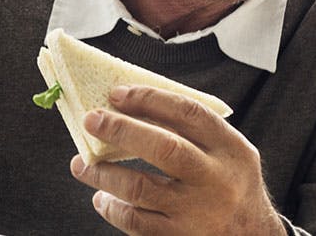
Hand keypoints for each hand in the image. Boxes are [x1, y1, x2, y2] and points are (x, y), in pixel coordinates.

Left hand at [70, 85, 284, 235]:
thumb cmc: (233, 185)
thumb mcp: (231, 152)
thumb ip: (196, 132)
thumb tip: (136, 109)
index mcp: (230, 149)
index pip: (189, 113)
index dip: (150, 99)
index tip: (118, 94)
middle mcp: (215, 179)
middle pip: (164, 148)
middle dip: (122, 130)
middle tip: (91, 120)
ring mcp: (196, 211)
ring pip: (140, 189)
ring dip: (103, 174)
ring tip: (82, 164)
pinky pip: (135, 221)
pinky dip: (112, 208)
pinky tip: (103, 198)